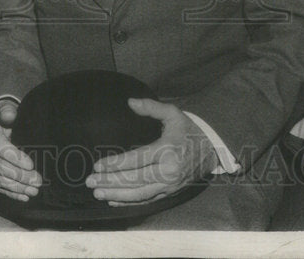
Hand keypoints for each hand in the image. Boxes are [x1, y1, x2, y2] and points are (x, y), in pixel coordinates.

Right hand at [0, 99, 40, 200]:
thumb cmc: (1, 118)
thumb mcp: (3, 109)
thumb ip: (7, 111)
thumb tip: (10, 116)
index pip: (1, 149)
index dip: (16, 158)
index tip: (31, 165)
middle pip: (1, 167)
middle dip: (20, 176)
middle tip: (38, 180)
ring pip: (0, 180)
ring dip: (18, 187)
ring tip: (34, 190)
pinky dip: (12, 194)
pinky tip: (25, 197)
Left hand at [85, 98, 217, 205]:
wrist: (213, 150)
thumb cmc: (189, 129)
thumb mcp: (173, 113)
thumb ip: (151, 107)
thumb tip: (130, 102)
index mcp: (167, 150)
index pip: (136, 160)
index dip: (115, 164)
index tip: (98, 165)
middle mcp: (168, 171)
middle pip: (134, 180)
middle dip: (110, 182)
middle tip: (90, 182)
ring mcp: (169, 185)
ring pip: (139, 194)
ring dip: (117, 195)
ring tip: (98, 193)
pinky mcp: (170, 193)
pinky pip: (148, 200)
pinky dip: (130, 202)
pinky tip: (114, 200)